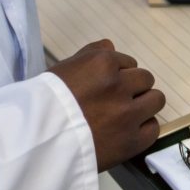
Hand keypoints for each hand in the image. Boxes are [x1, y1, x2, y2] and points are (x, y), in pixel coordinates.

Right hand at [49, 39, 165, 171]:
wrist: (33, 143)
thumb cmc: (45, 104)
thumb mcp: (64, 69)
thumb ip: (91, 53)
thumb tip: (112, 46)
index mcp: (102, 64)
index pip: (128, 62)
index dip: (118, 75)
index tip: (105, 87)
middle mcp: (119, 85)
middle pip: (146, 79)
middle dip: (133, 88)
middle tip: (115, 101)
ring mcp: (128, 114)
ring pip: (156, 100)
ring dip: (144, 105)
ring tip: (125, 115)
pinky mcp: (131, 140)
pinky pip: (154, 128)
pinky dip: (144, 128)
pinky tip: (129, 130)